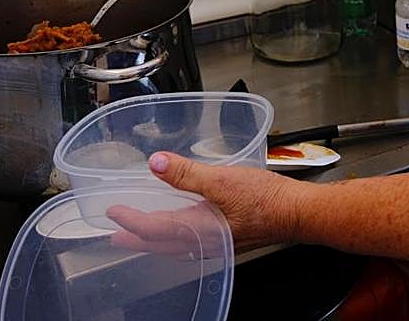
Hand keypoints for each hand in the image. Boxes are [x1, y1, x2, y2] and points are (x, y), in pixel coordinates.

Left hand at [110, 151, 305, 252]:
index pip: (153, 228)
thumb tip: (156, 164)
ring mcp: (216, 243)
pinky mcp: (227, 237)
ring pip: (175, 245)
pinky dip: (175, 236)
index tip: (112, 211)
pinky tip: (181, 227)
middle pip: (161, 243)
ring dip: (154, 238)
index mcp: (198, 230)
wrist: (296, 212)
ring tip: (141, 232)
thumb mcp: (222, 180)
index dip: (130, 220)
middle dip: (136, 237)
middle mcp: (204, 242)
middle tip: (116, 234)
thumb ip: (187, 173)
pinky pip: (191, 242)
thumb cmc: (265, 200)